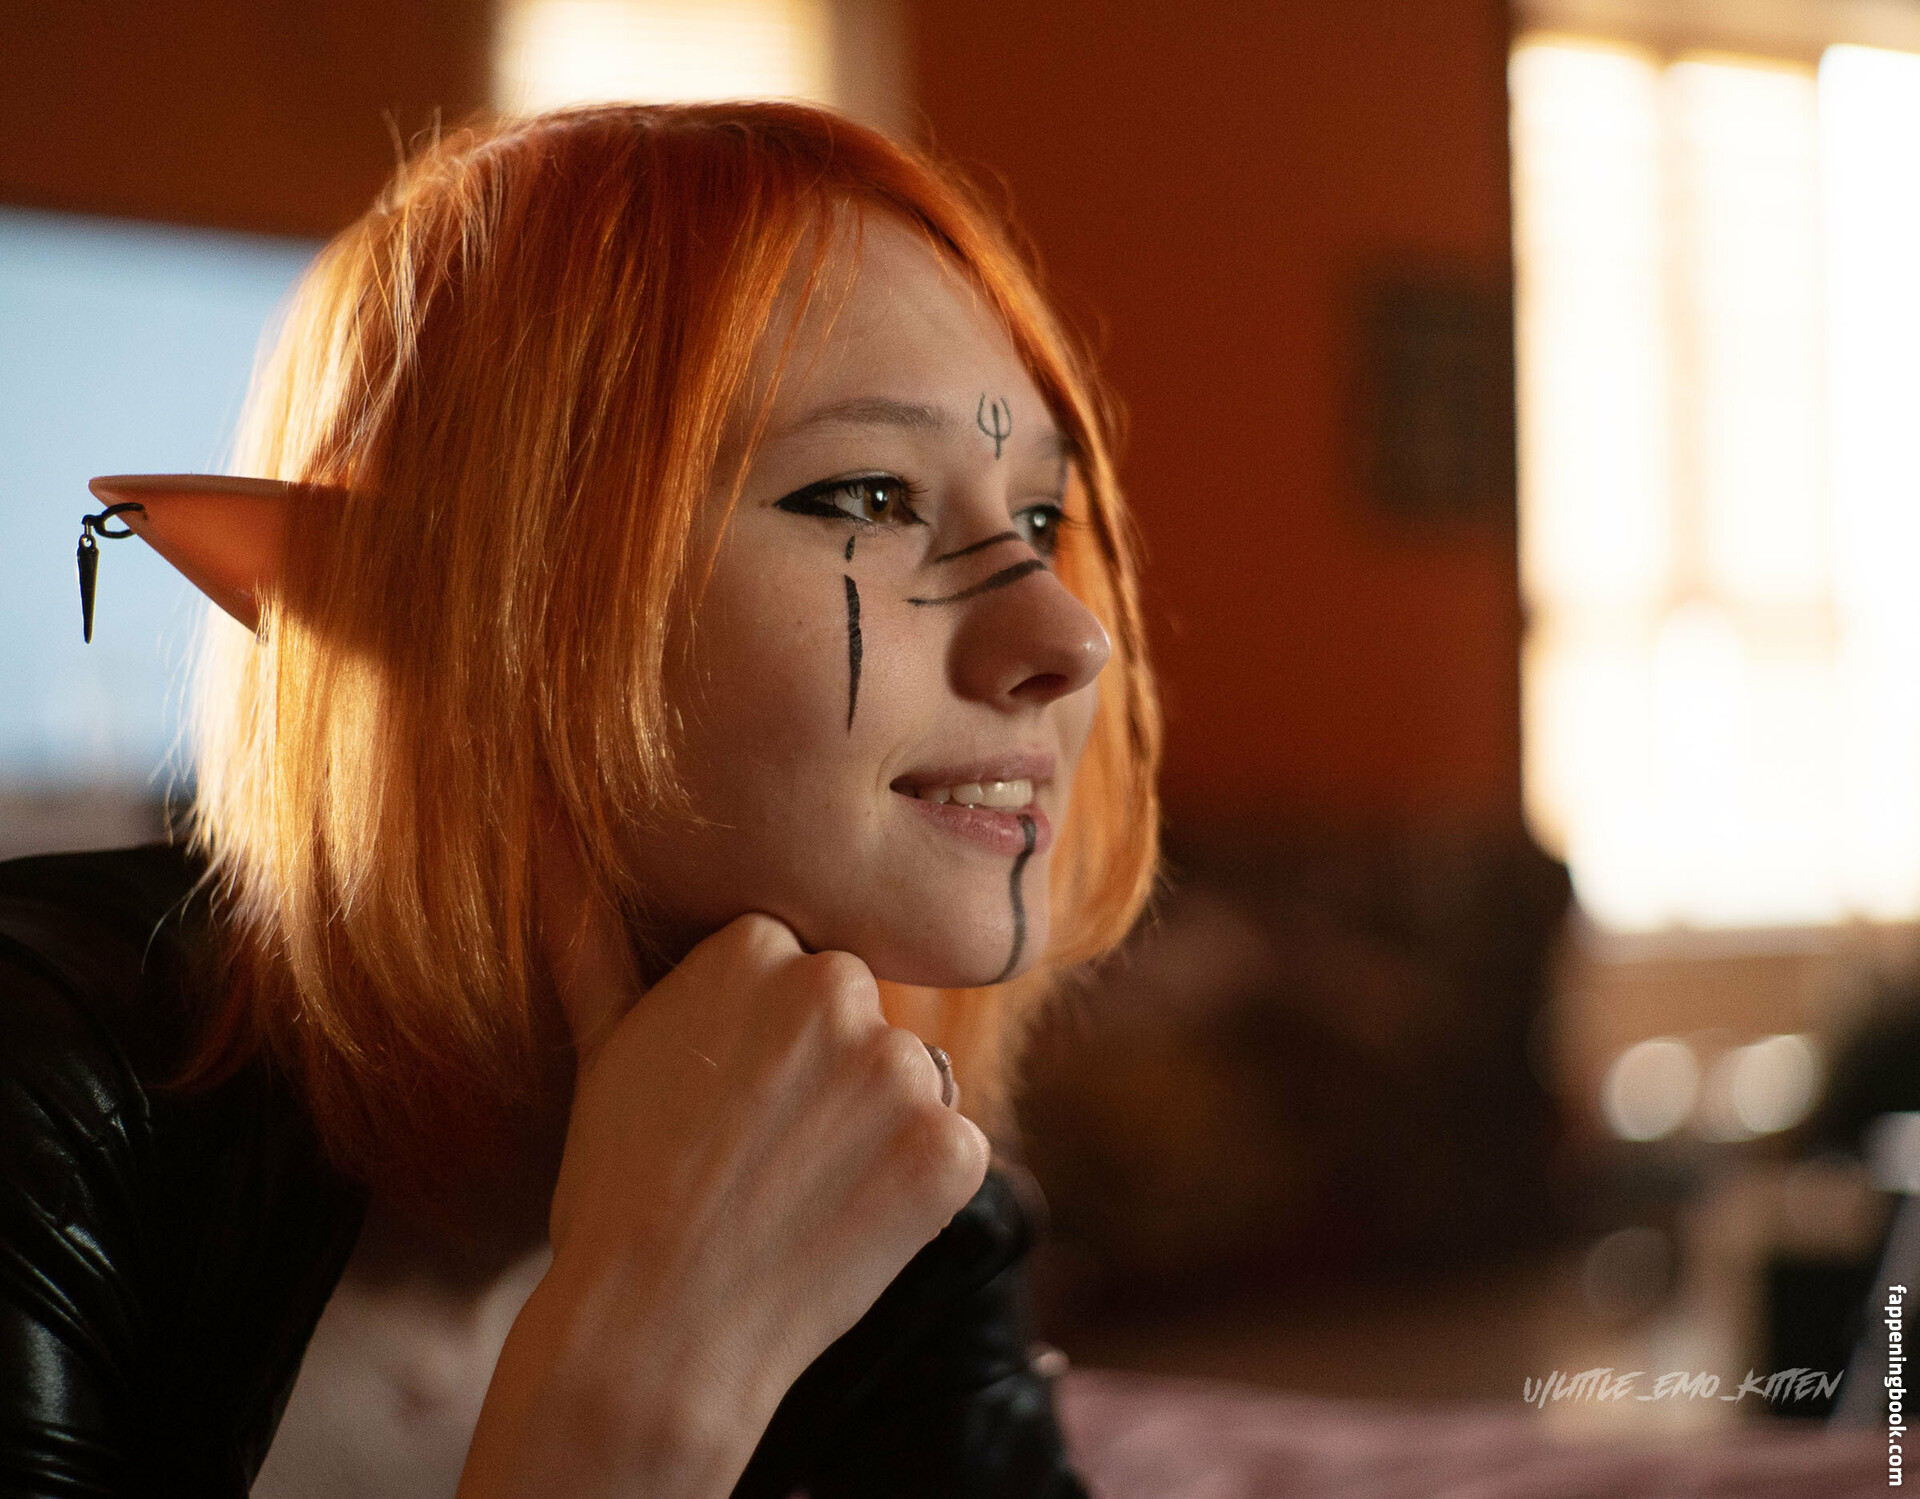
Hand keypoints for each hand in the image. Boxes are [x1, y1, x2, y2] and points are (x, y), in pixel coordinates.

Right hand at [457, 830, 990, 1498]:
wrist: (653, 1333)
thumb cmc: (617, 1193)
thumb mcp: (600, 1055)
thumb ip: (595, 949)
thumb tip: (551, 853)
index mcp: (755, 945)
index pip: (796, 970)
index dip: (767, 1048)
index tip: (729, 1104)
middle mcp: (836, 986)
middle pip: (861, 1019)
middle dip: (832, 1079)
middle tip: (766, 1157)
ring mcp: (900, 1066)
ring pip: (910, 1084)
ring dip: (878, 1134)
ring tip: (800, 1196)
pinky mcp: (950, 1146)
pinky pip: (952, 1151)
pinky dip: (918, 1194)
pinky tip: (850, 1228)